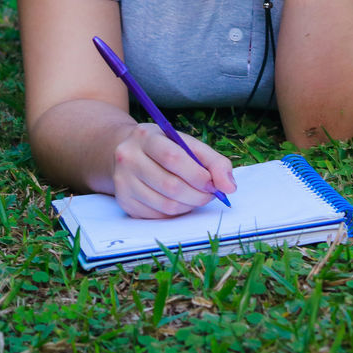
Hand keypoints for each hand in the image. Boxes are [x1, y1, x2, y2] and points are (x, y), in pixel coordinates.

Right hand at [110, 124, 236, 218]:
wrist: (124, 152)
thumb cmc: (163, 147)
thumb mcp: (186, 143)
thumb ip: (213, 161)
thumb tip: (229, 187)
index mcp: (145, 136)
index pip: (173, 158)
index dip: (198, 175)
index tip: (213, 183)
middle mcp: (129, 158)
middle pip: (170, 185)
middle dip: (198, 195)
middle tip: (210, 194)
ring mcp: (123, 182)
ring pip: (166, 205)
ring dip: (189, 206)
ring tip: (196, 197)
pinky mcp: (125, 202)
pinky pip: (159, 216)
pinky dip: (176, 213)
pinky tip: (179, 201)